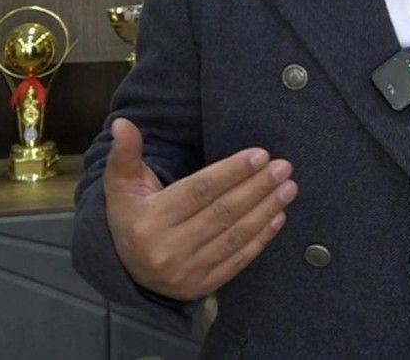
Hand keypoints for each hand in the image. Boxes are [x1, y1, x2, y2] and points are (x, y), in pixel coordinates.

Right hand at [103, 117, 297, 300]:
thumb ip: (125, 154)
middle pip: (222, 213)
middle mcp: (167, 250)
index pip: (199, 191)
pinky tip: (278, 217)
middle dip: (258, 187)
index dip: (232, 172)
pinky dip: (261, 238)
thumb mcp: (120, 185)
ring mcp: (186, 271)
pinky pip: (238, 260)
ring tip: (288, 188)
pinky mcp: (202, 286)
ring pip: (235, 236)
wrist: (126, 271)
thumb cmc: (129, 216)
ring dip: (267, 210)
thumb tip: (123, 122)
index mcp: (148, 221)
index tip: (260, 154)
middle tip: (284, 168)